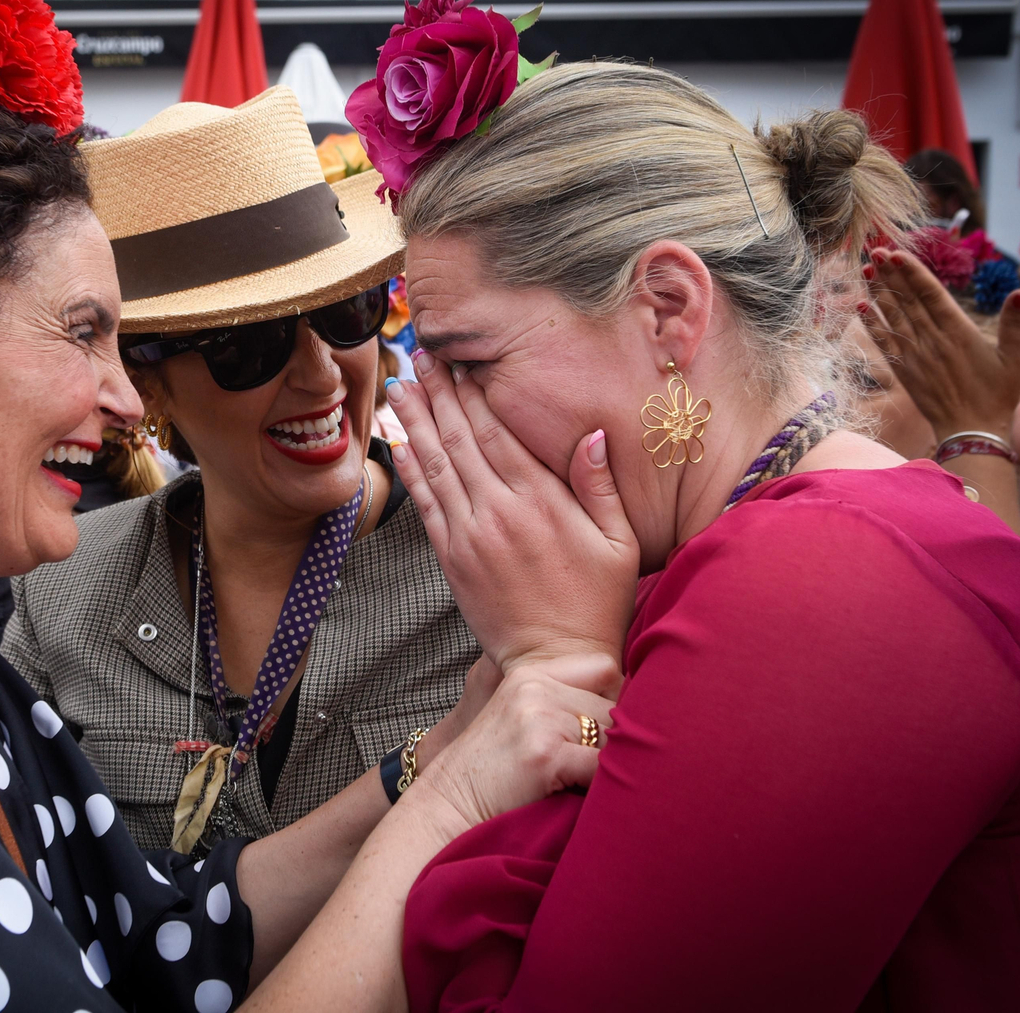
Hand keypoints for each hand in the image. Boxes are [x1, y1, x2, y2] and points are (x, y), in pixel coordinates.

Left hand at [385, 350, 638, 671]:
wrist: (556, 662)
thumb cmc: (596, 602)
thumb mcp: (619, 542)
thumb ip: (599, 485)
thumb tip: (592, 433)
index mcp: (540, 501)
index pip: (497, 432)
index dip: (473, 393)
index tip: (458, 361)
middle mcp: (498, 511)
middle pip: (460, 438)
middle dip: (438, 394)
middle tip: (420, 356)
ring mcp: (469, 534)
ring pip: (437, 465)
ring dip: (416, 421)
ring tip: (401, 385)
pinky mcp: (451, 558)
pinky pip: (426, 503)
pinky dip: (411, 469)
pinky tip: (401, 442)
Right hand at [412, 653, 620, 832]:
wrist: (450, 803)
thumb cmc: (494, 770)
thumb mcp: (520, 717)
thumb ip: (562, 701)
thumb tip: (635, 705)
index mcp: (530, 674)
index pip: (605, 668)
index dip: (616, 700)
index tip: (604, 730)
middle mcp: (535, 687)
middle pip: (615, 705)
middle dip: (616, 739)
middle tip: (593, 767)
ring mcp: (539, 718)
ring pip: (614, 736)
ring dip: (609, 764)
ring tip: (583, 782)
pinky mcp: (545, 753)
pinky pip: (603, 766)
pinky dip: (601, 787)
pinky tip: (578, 795)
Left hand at [861, 248, 1019, 441]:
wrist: (970, 431)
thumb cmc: (996, 394)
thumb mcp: (1014, 358)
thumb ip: (1017, 324)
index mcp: (958, 332)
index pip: (930, 294)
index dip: (912, 272)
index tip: (896, 252)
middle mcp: (931, 340)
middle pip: (907, 300)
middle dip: (890, 274)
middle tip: (874, 249)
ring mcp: (914, 355)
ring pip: (893, 316)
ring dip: (878, 292)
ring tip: (866, 269)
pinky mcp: (903, 370)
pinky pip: (883, 343)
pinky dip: (871, 324)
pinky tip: (860, 307)